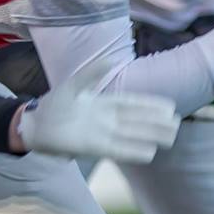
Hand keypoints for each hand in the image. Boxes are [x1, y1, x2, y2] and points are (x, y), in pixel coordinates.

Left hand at [13, 60, 179, 163]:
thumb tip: (111, 60)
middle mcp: (107, 120)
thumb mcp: (74, 85)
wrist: (36, 125)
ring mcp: (102, 134)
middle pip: (137, 121)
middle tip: (177, 124)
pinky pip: (118, 149)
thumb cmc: (55, 104)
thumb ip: (92, 74)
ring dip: (150, 137)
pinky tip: (149, 153)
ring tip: (170, 138)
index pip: (132, 104)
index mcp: (104, 103)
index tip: (169, 106)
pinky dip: (133, 151)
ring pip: (131, 135)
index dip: (150, 105)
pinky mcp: (93, 147)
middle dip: (156, 123)